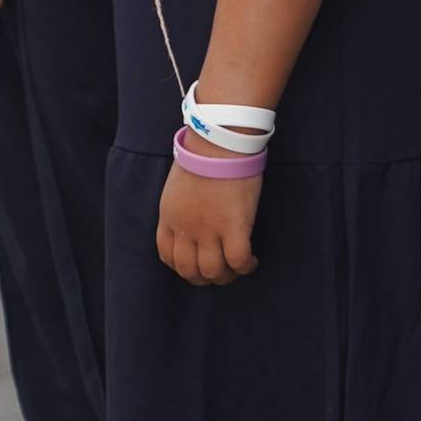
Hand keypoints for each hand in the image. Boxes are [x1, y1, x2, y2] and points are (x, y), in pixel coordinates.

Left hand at [157, 156, 262, 283]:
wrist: (220, 142)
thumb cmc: (205, 154)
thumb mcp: (178, 185)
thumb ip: (182, 206)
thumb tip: (196, 217)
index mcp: (170, 216)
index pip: (167, 256)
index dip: (183, 267)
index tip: (198, 265)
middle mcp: (186, 228)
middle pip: (189, 271)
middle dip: (204, 278)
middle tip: (221, 272)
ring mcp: (209, 229)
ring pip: (213, 271)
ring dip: (227, 276)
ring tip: (239, 268)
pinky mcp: (234, 226)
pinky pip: (238, 260)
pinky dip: (246, 267)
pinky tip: (252, 262)